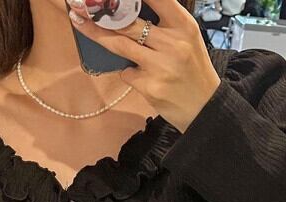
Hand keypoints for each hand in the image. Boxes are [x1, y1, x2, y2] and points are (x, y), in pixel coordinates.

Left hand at [66, 0, 220, 132]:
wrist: (204, 108)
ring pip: (120, 45)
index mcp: (184, 25)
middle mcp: (172, 43)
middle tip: (81, 8)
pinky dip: (126, 71)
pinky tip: (136, 74)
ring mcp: (160, 66)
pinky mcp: (150, 87)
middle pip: (130, 22)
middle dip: (102, 14)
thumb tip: (129, 12)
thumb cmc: (192, 71)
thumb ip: (165, 25)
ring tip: (81, 24)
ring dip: (97, 35)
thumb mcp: (187, 40)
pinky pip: (127, 73)